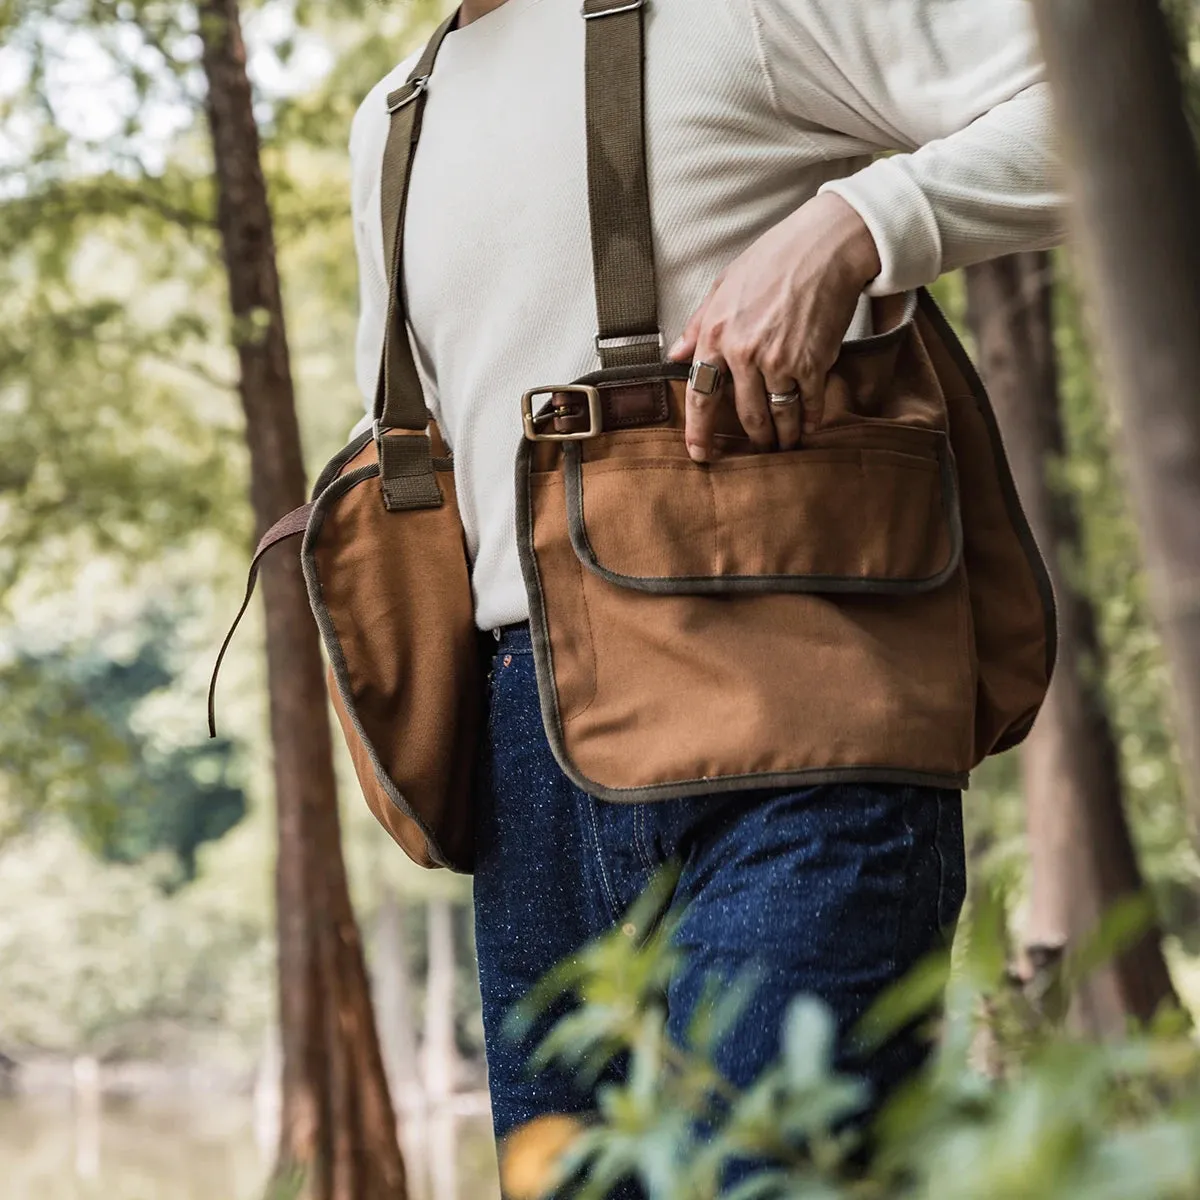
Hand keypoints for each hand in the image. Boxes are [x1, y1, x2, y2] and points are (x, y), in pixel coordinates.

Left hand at [668, 193, 881, 462]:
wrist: (826, 247)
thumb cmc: (774, 259)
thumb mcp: (724, 286)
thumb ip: (699, 324)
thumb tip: (677, 354)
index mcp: (716, 335)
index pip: (700, 394)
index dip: (698, 431)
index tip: (700, 454)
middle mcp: (744, 354)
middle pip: (745, 415)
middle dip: (754, 438)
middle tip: (759, 449)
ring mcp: (779, 361)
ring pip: (779, 415)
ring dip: (783, 437)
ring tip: (785, 445)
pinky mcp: (812, 363)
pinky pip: (809, 404)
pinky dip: (811, 419)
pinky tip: (810, 425)